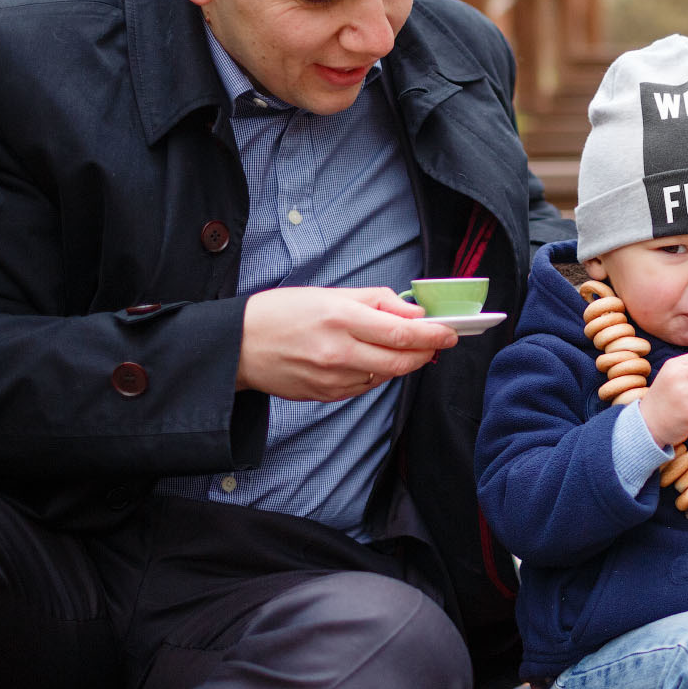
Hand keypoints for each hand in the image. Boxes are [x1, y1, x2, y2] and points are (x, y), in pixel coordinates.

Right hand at [237, 286, 457, 400]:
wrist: (236, 346)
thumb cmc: (282, 313)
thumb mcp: (330, 293)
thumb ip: (377, 301)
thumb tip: (415, 313)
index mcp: (340, 318)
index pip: (401, 333)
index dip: (433, 335)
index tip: (451, 332)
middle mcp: (339, 352)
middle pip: (401, 360)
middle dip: (426, 352)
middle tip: (438, 342)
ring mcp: (333, 378)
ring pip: (386, 375)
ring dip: (402, 362)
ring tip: (404, 347)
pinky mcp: (327, 395)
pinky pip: (366, 386)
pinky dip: (378, 373)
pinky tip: (371, 359)